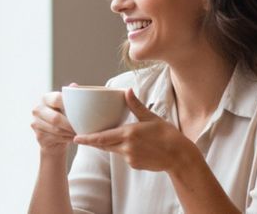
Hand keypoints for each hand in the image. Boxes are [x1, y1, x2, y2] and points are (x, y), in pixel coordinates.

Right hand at [30, 87, 75, 155]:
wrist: (54, 139)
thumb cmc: (64, 119)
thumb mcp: (67, 107)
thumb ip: (70, 97)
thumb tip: (74, 85)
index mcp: (45, 98)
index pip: (57, 98)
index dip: (70, 106)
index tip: (81, 113)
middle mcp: (37, 109)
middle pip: (55, 118)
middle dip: (70, 125)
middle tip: (82, 128)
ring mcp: (35, 123)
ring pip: (56, 130)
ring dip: (70, 133)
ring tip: (80, 134)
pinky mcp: (38, 136)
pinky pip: (55, 138)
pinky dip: (66, 139)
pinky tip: (73, 139)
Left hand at [73, 88, 194, 172]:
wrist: (181, 157)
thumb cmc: (168, 135)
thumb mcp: (151, 118)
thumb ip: (136, 106)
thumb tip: (127, 90)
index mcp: (128, 134)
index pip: (101, 138)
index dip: (87, 139)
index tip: (75, 138)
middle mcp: (126, 147)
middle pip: (103, 145)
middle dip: (92, 141)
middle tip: (80, 136)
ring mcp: (130, 158)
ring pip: (112, 150)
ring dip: (107, 144)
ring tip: (104, 137)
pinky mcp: (134, 165)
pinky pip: (123, 156)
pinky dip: (122, 150)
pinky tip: (133, 146)